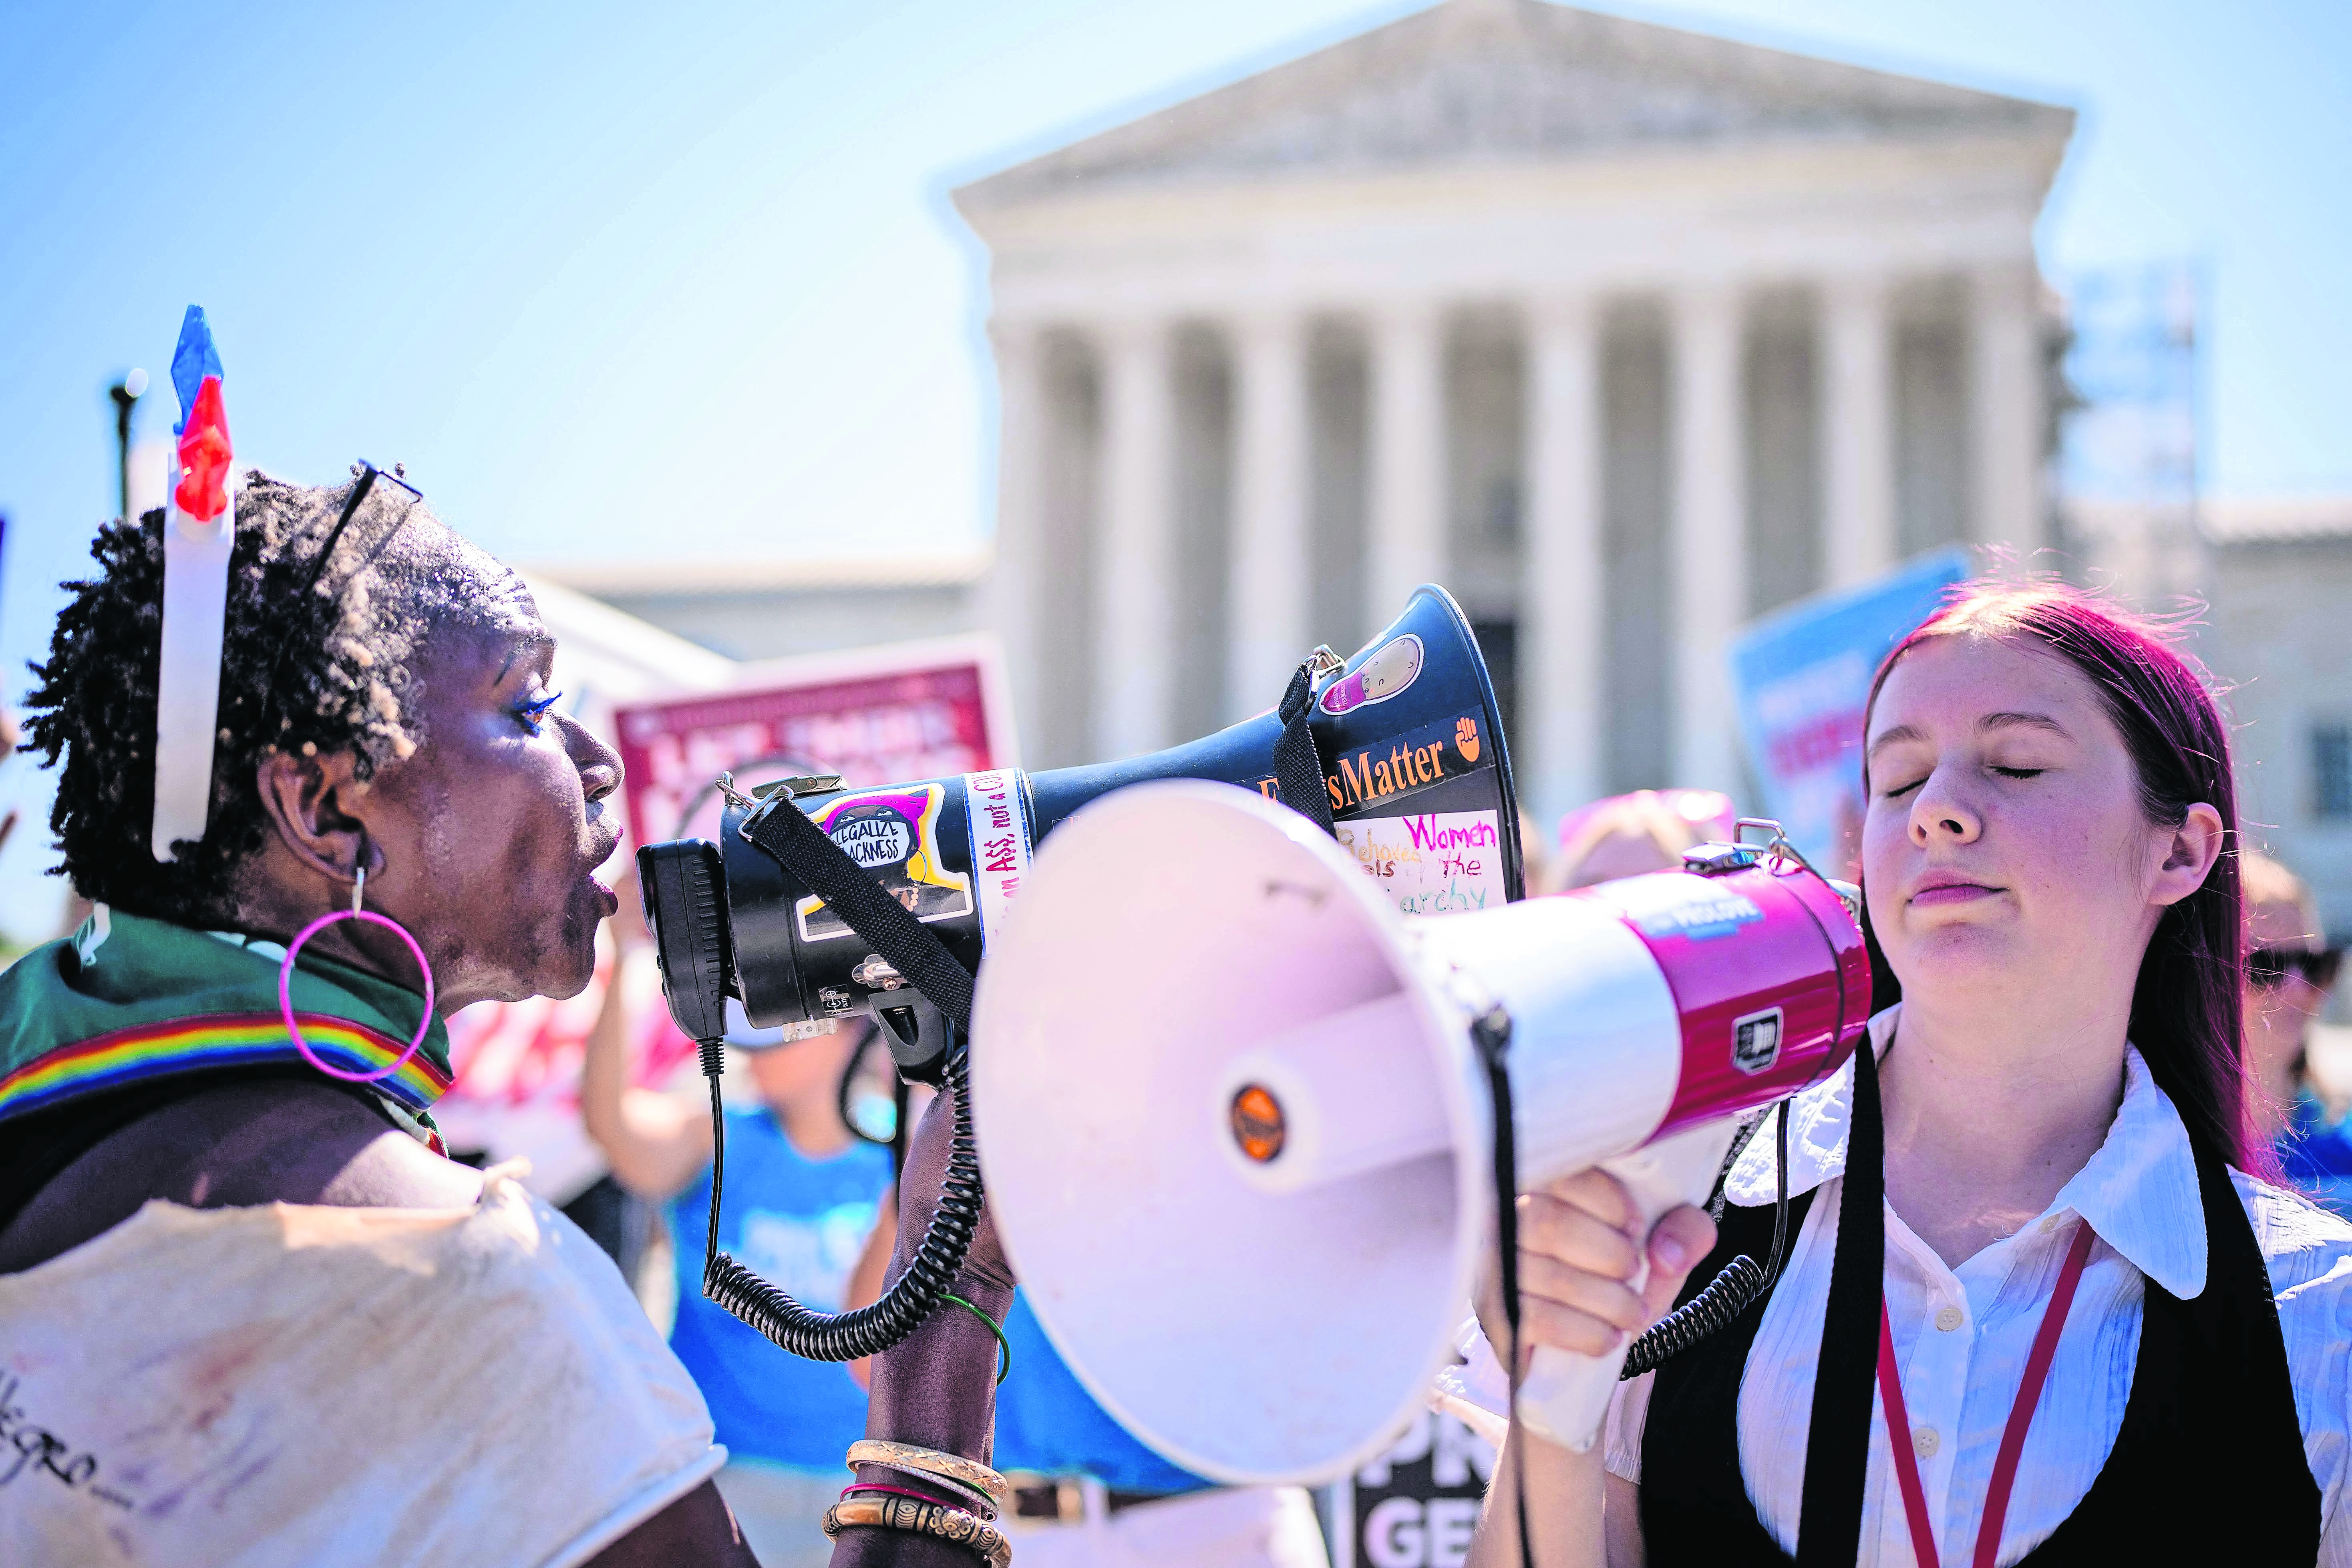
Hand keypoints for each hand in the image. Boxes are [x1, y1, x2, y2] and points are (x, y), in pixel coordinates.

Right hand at [1476, 1169, 1716, 1368]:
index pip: (1561, 1173)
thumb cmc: (1622, 1265)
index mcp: (1545, 1179)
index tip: (1637, 1228)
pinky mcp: (1494, 1313)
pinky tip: (1609, 1337)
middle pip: (1548, 1223)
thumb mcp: (1666, 1238)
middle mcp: (1505, 1214)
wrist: (1591, 1325)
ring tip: (1633, 1313)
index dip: (1608, 1202)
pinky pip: (1539, 1321)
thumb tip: (1666, 1253)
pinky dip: (1587, 1333)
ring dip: (1608, 1302)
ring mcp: (1493, 1264)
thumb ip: (1686, 1229)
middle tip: (1635, 1272)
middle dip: (1609, 1255)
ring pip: (1549, 1276)